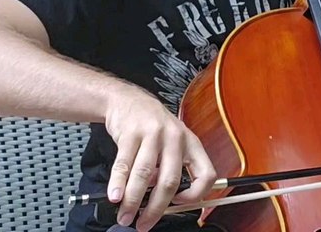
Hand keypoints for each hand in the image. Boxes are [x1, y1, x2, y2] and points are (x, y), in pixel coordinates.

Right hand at [104, 88, 215, 230]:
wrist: (128, 101)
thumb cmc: (154, 128)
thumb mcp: (173, 143)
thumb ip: (172, 169)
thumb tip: (165, 203)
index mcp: (192, 144)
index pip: (206, 174)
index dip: (195, 195)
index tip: (179, 205)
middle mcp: (176, 138)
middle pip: (171, 181)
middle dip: (156, 208)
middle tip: (144, 224)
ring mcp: (153, 134)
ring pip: (145, 175)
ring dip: (133, 201)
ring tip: (125, 216)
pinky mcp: (131, 133)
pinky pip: (124, 165)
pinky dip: (118, 184)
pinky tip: (114, 197)